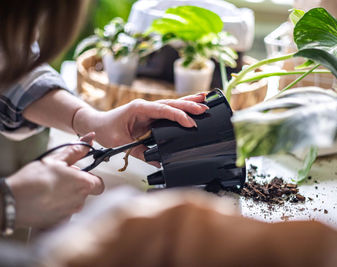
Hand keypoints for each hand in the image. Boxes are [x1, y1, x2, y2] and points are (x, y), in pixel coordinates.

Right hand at [6, 133, 103, 228]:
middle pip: (85, 193)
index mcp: (84, 184)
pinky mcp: (58, 222)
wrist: (13, 201)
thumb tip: (90, 139)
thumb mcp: (56, 159)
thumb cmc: (34, 180)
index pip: (99, 183)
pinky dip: (57, 207)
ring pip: (74, 203)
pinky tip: (45, 200)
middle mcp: (80, 201)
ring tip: (49, 189)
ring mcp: (70, 213)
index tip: (80, 174)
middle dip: (76, 186)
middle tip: (60, 179)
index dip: (90, 177)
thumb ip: (76, 150)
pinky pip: (63, 213)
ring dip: (66, 196)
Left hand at [74, 93, 207, 164]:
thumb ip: (139, 152)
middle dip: (189, 105)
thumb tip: (158, 162)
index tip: (190, 123)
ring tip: (205, 101)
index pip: (163, 110)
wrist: (96, 123)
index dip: (178, 116)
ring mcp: (149, 110)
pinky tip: (191, 105)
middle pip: (171, 103)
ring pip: (172, 104)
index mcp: (139, 108)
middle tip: (204, 109)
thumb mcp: (121, 142)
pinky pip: (169, 110)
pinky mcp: (151, 115)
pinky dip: (181, 108)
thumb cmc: (106, 129)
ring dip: (188, 102)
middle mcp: (146, 106)